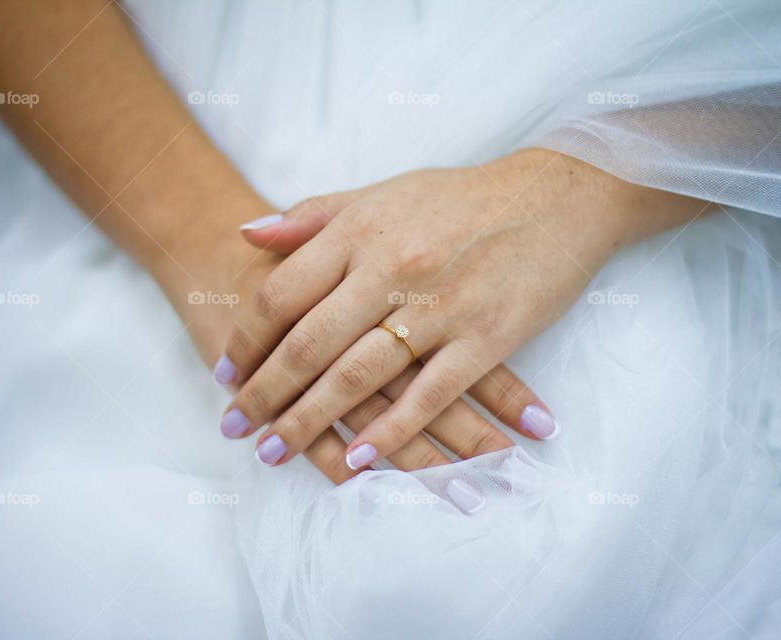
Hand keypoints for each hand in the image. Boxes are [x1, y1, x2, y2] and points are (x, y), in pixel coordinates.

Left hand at [156, 194, 550, 485]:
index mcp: (360, 231)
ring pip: (359, 376)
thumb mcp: (383, 192)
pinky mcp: (485, 337)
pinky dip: (390, 433)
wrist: (554, 198)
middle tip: (234, 429)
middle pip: (309, 343)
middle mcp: (391, 268)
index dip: (246, 341)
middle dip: (264, 394)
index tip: (226, 374)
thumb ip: (314, 215)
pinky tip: (357, 461)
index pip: (281, 295)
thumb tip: (246, 234)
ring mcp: (440, 305)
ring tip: (274, 452)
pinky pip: (429, 396)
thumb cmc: (461, 198)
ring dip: (310, 422)